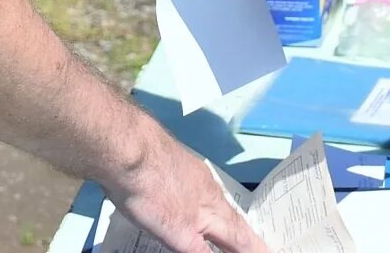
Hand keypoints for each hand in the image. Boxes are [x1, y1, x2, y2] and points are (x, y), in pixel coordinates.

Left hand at [108, 130, 269, 252]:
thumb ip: (198, 251)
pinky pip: (202, 189)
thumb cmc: (152, 193)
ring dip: (229, 218)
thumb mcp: (175, 232)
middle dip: (244, 236)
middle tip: (259, 245)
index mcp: (212, 208)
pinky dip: (210, 202)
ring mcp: (192, 175)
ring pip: (217, 202)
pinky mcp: (174, 164)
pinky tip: (200, 201)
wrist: (130, 148)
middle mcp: (208, 190)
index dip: (253, 248)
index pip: (238, 236)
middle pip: (232, 218)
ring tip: (234, 227)